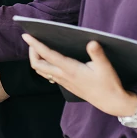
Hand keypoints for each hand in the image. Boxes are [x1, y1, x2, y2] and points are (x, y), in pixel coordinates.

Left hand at [22, 36, 136, 116]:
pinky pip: (48, 75)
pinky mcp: (65, 84)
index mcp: (70, 69)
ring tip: (37, 48)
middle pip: (37, 64)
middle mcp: (63, 76)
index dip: (35, 45)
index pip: (47, 55)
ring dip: (36, 59)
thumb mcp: (105, 67)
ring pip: (41, 71)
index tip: (26, 35)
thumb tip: (92, 42)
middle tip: (33, 40)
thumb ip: (97, 54)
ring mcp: (63, 81)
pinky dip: (43, 65)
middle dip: (32, 52)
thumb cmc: (108, 84)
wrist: (110, 102)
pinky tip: (48, 59)